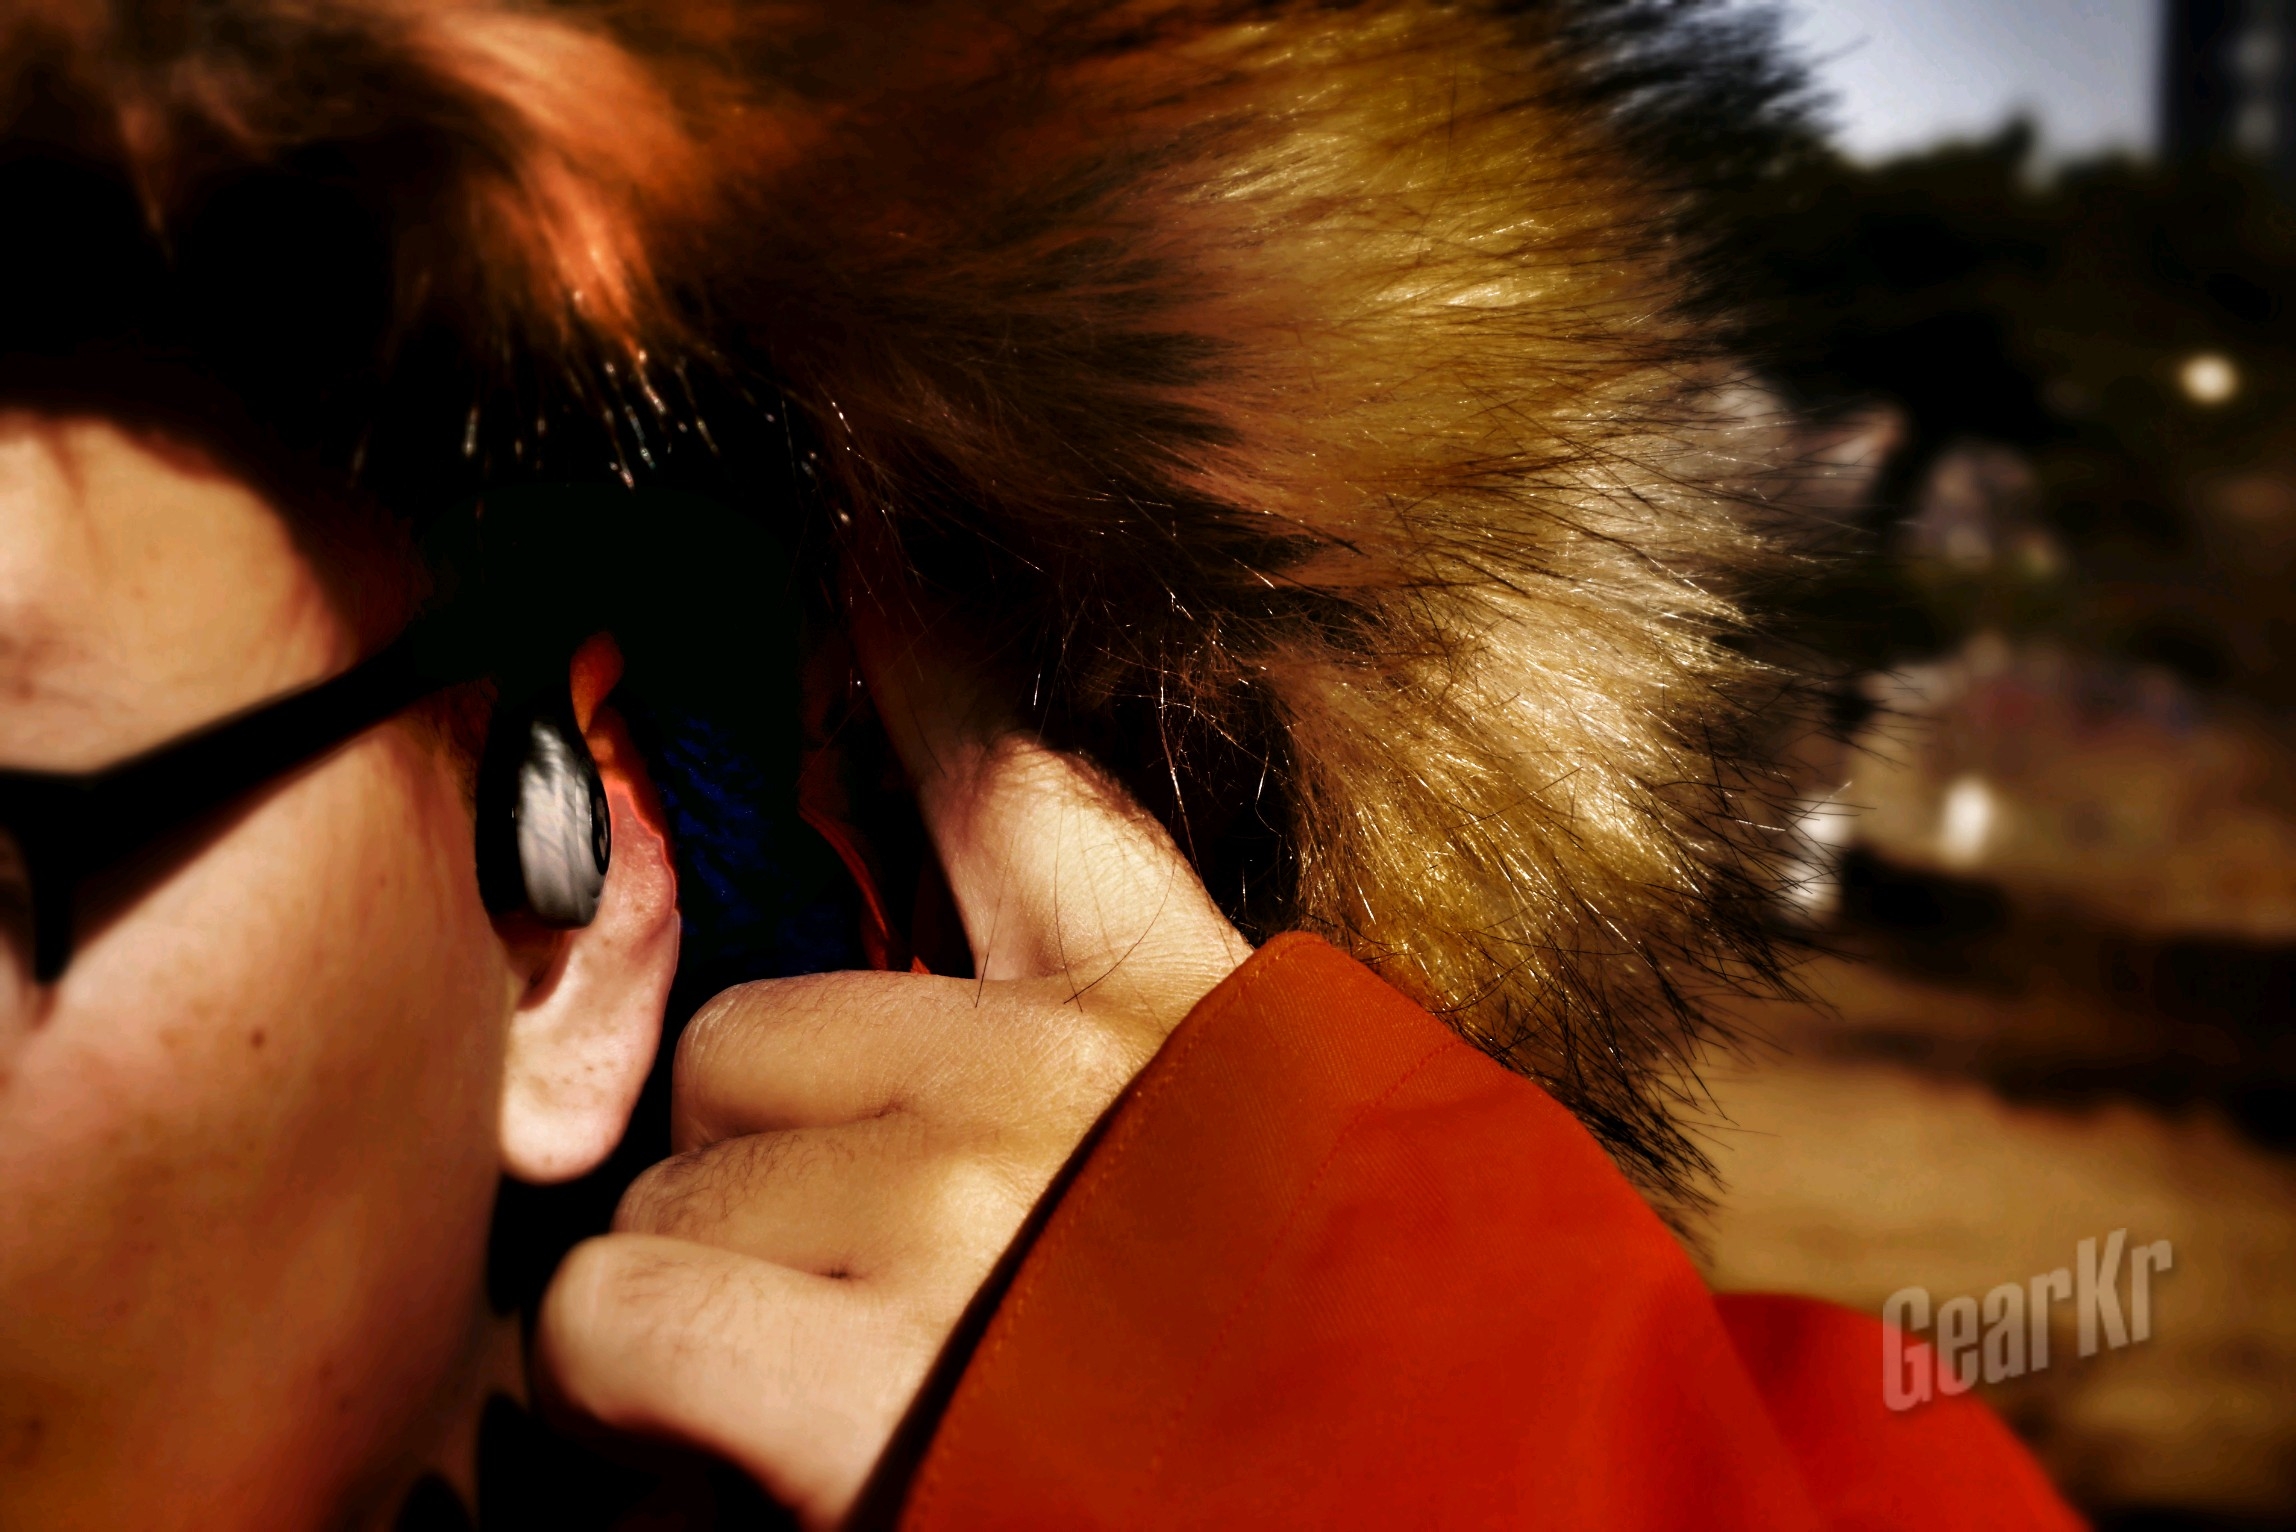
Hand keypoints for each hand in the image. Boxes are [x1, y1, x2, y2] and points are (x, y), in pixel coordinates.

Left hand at [531, 610, 1252, 1526]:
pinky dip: (634, 1390)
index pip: (1013, 781)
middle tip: (843, 1284)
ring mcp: (967, 1200)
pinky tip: (731, 1438)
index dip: (913, 665)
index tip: (861, 570)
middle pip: (758, 1030)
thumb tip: (946, 1028)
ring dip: (718, 1289)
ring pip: (684, 1177)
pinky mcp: (868, 1359)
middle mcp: (1072, 1072)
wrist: (1410, 1518)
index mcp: (1189, 1018)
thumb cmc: (1324, 1396)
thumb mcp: (1284, 1164)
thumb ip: (1137, 1053)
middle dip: (764, 1162)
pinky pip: (616, 1306)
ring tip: (833, 1380)